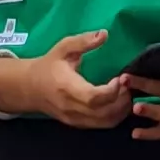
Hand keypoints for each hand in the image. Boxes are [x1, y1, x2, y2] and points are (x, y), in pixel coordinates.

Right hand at [6, 31, 131, 130]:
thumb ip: (83, 42)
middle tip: (129, 84)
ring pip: (105, 122)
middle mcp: (71, 107)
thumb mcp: (63, 48)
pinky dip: (116, 116)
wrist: (30, 88)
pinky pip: (102, 125)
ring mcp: (74, 119)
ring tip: (127, 92)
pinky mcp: (78, 124)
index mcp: (66, 88)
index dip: (112, 91)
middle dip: (122, 100)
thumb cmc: (48, 65)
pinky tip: (120, 102)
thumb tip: (104, 34)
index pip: (93, 98)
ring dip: (122, 110)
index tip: (120, 78)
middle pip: (103, 113)